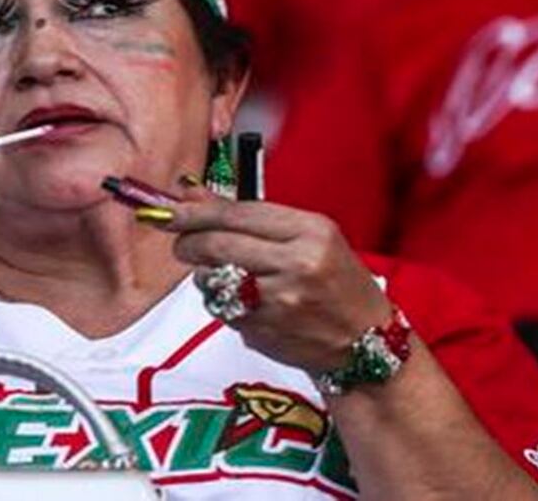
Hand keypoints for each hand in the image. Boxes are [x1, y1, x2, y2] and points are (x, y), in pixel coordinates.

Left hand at [163, 185, 392, 373]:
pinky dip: (219, 301)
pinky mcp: (265, 330)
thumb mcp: (308, 237)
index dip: (197, 212)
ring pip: (212, 279)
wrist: (366, 343)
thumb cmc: (337, 282)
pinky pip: (221, 309)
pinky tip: (240, 300)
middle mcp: (298, 264)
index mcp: (311, 231)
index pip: (237, 214)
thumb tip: (192, 194)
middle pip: (218, 244)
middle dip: (188, 242)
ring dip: (203, 275)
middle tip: (180, 243)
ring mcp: (281, 301)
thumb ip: (248, 215)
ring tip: (221, 274)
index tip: (171, 211)